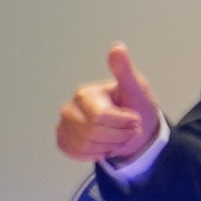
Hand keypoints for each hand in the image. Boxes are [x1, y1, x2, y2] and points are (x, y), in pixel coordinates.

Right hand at [55, 40, 164, 168]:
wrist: (134, 130)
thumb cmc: (136, 106)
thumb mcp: (137, 88)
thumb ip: (125, 71)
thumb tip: (117, 47)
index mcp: (85, 94)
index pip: (101, 117)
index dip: (123, 123)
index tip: (134, 119)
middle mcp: (70, 109)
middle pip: (92, 133)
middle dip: (118, 136)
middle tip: (128, 130)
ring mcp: (64, 126)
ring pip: (85, 146)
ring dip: (109, 146)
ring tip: (118, 137)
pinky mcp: (63, 141)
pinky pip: (75, 154)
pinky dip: (95, 154)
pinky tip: (104, 145)